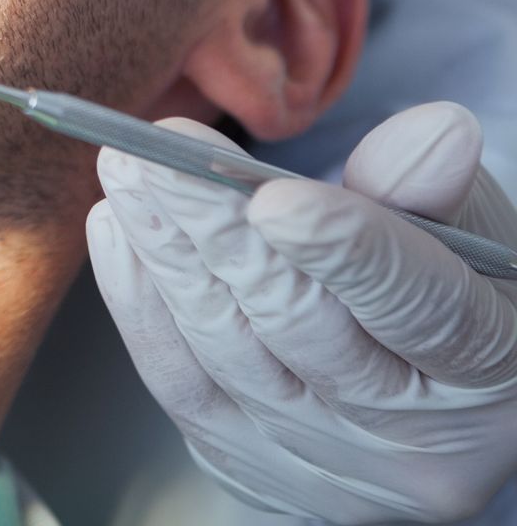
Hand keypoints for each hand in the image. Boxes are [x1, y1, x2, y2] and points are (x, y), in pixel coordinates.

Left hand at [87, 102, 516, 523]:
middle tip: (158, 152)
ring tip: (125, 169)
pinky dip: (140, 301)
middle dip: (219, 229)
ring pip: (228, 350)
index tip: (274, 196)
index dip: (345, 249)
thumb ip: (437, 192)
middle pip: (301, 324)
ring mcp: (325, 466)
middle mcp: (414, 443)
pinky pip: (180, 383)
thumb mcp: (473, 242)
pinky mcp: (251, 466)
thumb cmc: (453, 292)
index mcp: (491, 374)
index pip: (420, 308)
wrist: (425, 405)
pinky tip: (118, 228)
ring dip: (165, 251)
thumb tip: (433, 131)